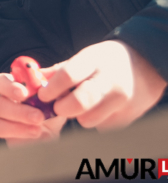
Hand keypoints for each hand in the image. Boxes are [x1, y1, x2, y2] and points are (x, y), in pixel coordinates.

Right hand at [0, 72, 67, 146]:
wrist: (56, 131)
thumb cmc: (53, 108)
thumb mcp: (56, 94)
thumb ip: (51, 83)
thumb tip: (46, 76)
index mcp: (14, 87)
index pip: (0, 82)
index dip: (8, 86)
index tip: (24, 93)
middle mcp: (5, 102)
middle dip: (19, 111)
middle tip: (38, 117)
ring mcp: (4, 121)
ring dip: (19, 127)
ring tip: (39, 129)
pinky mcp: (7, 137)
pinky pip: (6, 139)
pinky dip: (21, 138)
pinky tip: (36, 137)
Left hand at [39, 40, 166, 130]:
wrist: (147, 64)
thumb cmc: (108, 60)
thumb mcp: (86, 56)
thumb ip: (59, 69)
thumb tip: (35, 80)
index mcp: (94, 60)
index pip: (68, 75)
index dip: (51, 88)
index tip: (42, 95)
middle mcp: (109, 80)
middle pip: (79, 102)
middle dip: (61, 108)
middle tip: (56, 107)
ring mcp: (121, 100)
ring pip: (88, 120)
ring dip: (79, 116)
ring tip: (81, 104)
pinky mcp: (129, 116)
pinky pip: (102, 126)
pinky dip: (96, 120)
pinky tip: (100, 108)